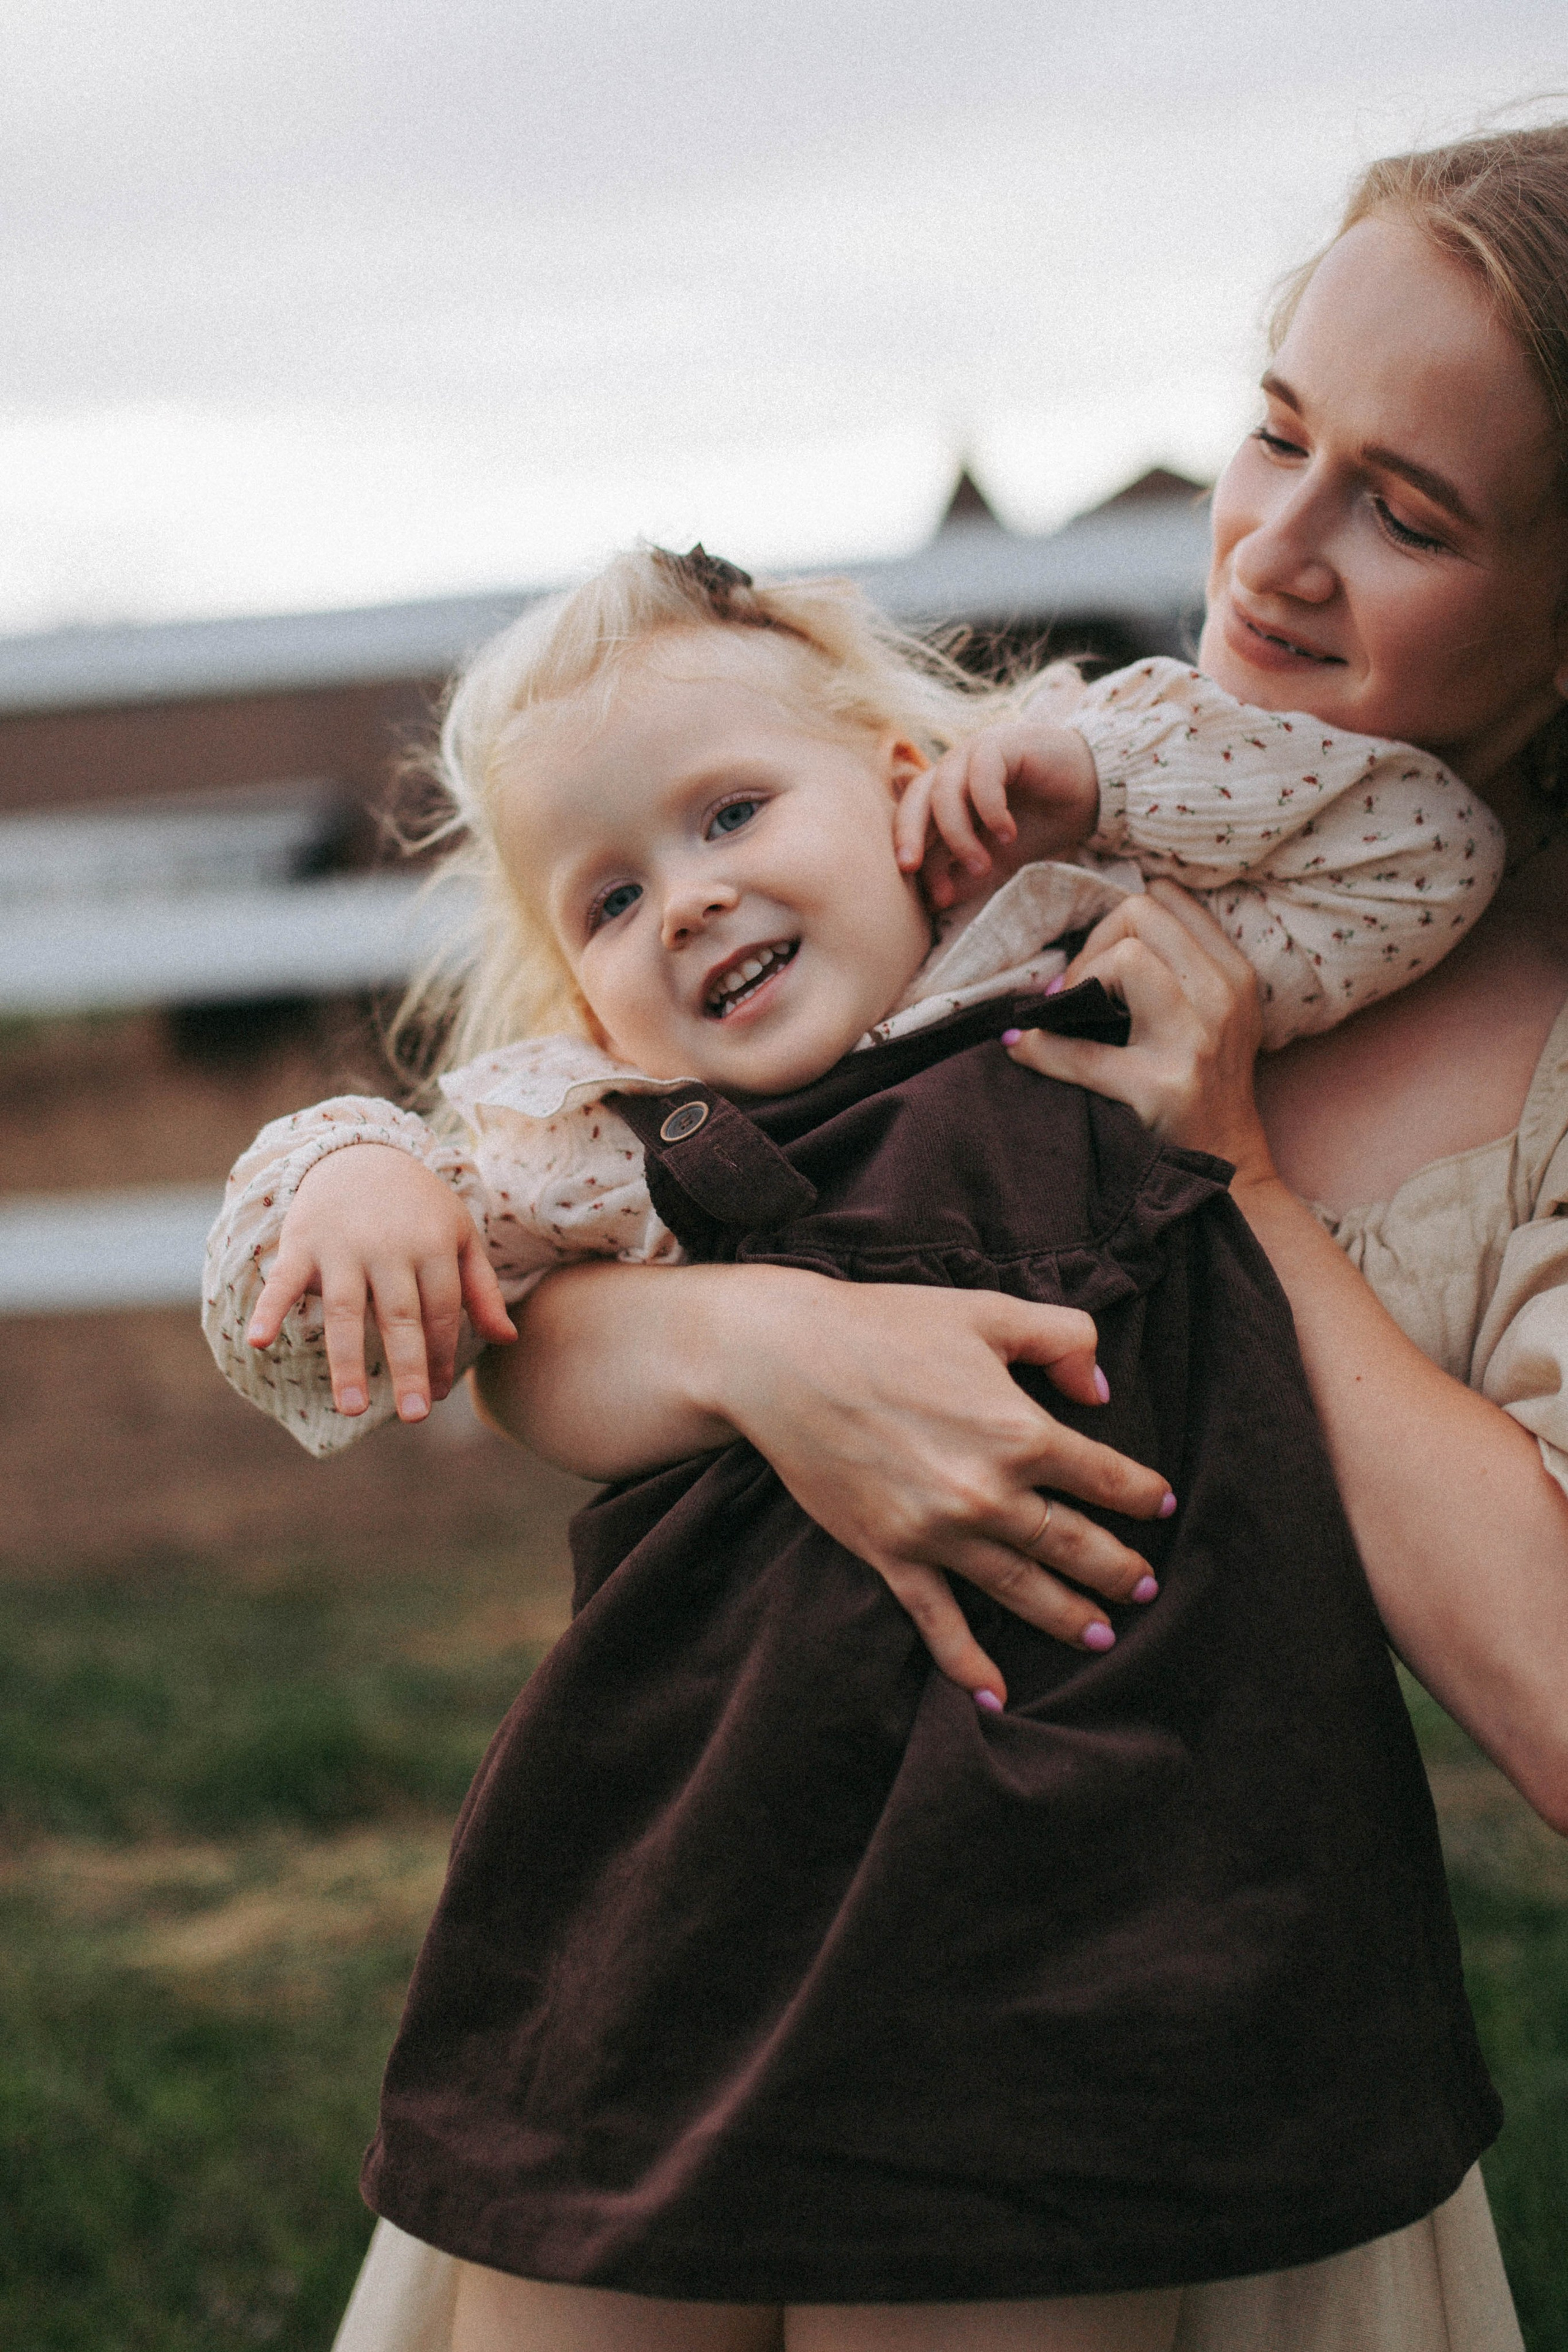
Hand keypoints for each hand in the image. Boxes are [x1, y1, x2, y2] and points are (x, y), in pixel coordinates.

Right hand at [245, 1144, 516, 1420]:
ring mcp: (343, 1246)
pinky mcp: (302, 1241)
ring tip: (351, 1408)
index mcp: (433, 1245)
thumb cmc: (417, 1205)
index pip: (441, 1312)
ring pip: (347, 1310)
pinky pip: (283, 1280)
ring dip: (347, 1360)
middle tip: (415, 1415)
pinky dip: (269, 1308)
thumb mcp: (459, 1235)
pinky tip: (259, 1342)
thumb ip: (482, 1289)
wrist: (360, 1151)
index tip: (439, 1395)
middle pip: (401, 1316)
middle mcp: (389, 1247)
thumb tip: (507, 1340)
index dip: (442, 1356)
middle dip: (409, 1367)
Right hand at [686, 1271, 1173, 1706]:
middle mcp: (989, 1494)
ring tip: (1101, 1634)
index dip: (1142, 1494)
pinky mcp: (890, 1554)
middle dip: (1120, 1570)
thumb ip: (1062, 1338)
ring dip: (1069, 1617)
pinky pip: (938, 1621)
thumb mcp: (988, 1313)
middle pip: (1076, 1545)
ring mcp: (939, 1533)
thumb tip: (1100, 1391)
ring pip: (1023, 1590)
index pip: (1106, 1477)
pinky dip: (968, 1663)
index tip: (1159, 1505)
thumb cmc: (885, 1325)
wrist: (781, 1360)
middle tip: (1146, 1587)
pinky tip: (996, 1693)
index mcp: (1021, 1431)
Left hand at [894, 721, 1098, 910]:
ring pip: (946, 791)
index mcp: (946, 795)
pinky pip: (982, 774)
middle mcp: (954, 771)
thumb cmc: (1040, 822)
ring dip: (959, 834)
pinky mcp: (1002, 743)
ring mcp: (975, 754)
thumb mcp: (1001, 858)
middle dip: (909, 835)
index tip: (935, 898)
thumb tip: (934, 903)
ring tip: (983, 865)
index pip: (914, 823)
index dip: (917, 860)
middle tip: (911, 868)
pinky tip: (1008, 834)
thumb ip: (968, 876)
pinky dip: (990, 808)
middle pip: (916, 799)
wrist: (1091, 791)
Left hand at [1006, 881, 1275, 1181]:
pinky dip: (1041, 1051)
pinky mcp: (1162, 1088)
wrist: (1226, 1165)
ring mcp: (1195, 1040)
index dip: (1118, 921)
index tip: (1101, 959)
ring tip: (1067, 1017)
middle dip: (1091, 945)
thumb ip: (1174, 963)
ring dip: (1078, 983)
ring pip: (1125, 958)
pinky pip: (1083, 1054)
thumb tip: (1091, 934)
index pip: (1165, 897)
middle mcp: (1222, 996)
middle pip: (1140, 914)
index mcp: (1233, 971)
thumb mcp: (1214, 1011)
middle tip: (1075, 991)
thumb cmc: (1205, 1081)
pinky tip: (1023, 1050)